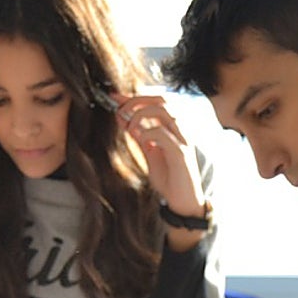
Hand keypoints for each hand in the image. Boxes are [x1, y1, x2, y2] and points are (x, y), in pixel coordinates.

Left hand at [114, 93, 204, 221]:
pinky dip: (146, 134)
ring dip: (141, 114)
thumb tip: (122, 116)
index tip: (114, 96)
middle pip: (162, 100)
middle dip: (137, 100)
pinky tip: (142, 141)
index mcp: (175, 127)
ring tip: (130, 127)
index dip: (134, 96)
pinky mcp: (181, 153)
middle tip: (120, 110)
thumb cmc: (169, 178)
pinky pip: (162, 133)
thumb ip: (138, 134)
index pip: (156, 101)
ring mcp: (183, 139)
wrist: (183, 201)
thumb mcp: (149, 152)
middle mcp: (182, 129)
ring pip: (164, 111)